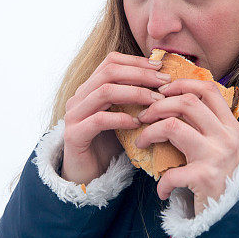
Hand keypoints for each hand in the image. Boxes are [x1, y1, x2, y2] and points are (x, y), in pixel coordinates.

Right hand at [61, 51, 171, 184]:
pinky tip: (137, 123)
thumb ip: (134, 98)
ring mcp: (73, 115)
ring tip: (156, 102)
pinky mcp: (73, 135)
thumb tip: (164, 80)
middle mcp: (79, 97)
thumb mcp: (124, 115)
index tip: (160, 67)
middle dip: (140, 74)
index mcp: (90, 87)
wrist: (87, 176)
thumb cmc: (109, 144)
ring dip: (135, 93)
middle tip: (164, 83)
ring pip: (105, 91)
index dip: (136, 61)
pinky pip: (99, 120)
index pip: (111, 61)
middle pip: (109, 72)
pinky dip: (120, 118)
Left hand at [134, 78, 238, 214]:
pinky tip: (161, 190)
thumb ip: (207, 125)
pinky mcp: (205, 178)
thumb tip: (173, 100)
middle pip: (187, 102)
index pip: (208, 89)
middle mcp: (227, 136)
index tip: (163, 91)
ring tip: (142, 141)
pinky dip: (161, 182)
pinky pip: (171, 172)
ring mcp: (216, 156)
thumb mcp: (222, 146)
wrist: (234, 213)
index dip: (182, 84)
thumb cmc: (221, 176)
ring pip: (173, 126)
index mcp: (231, 125)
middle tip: (144, 116)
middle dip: (159, 105)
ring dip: (150, 132)